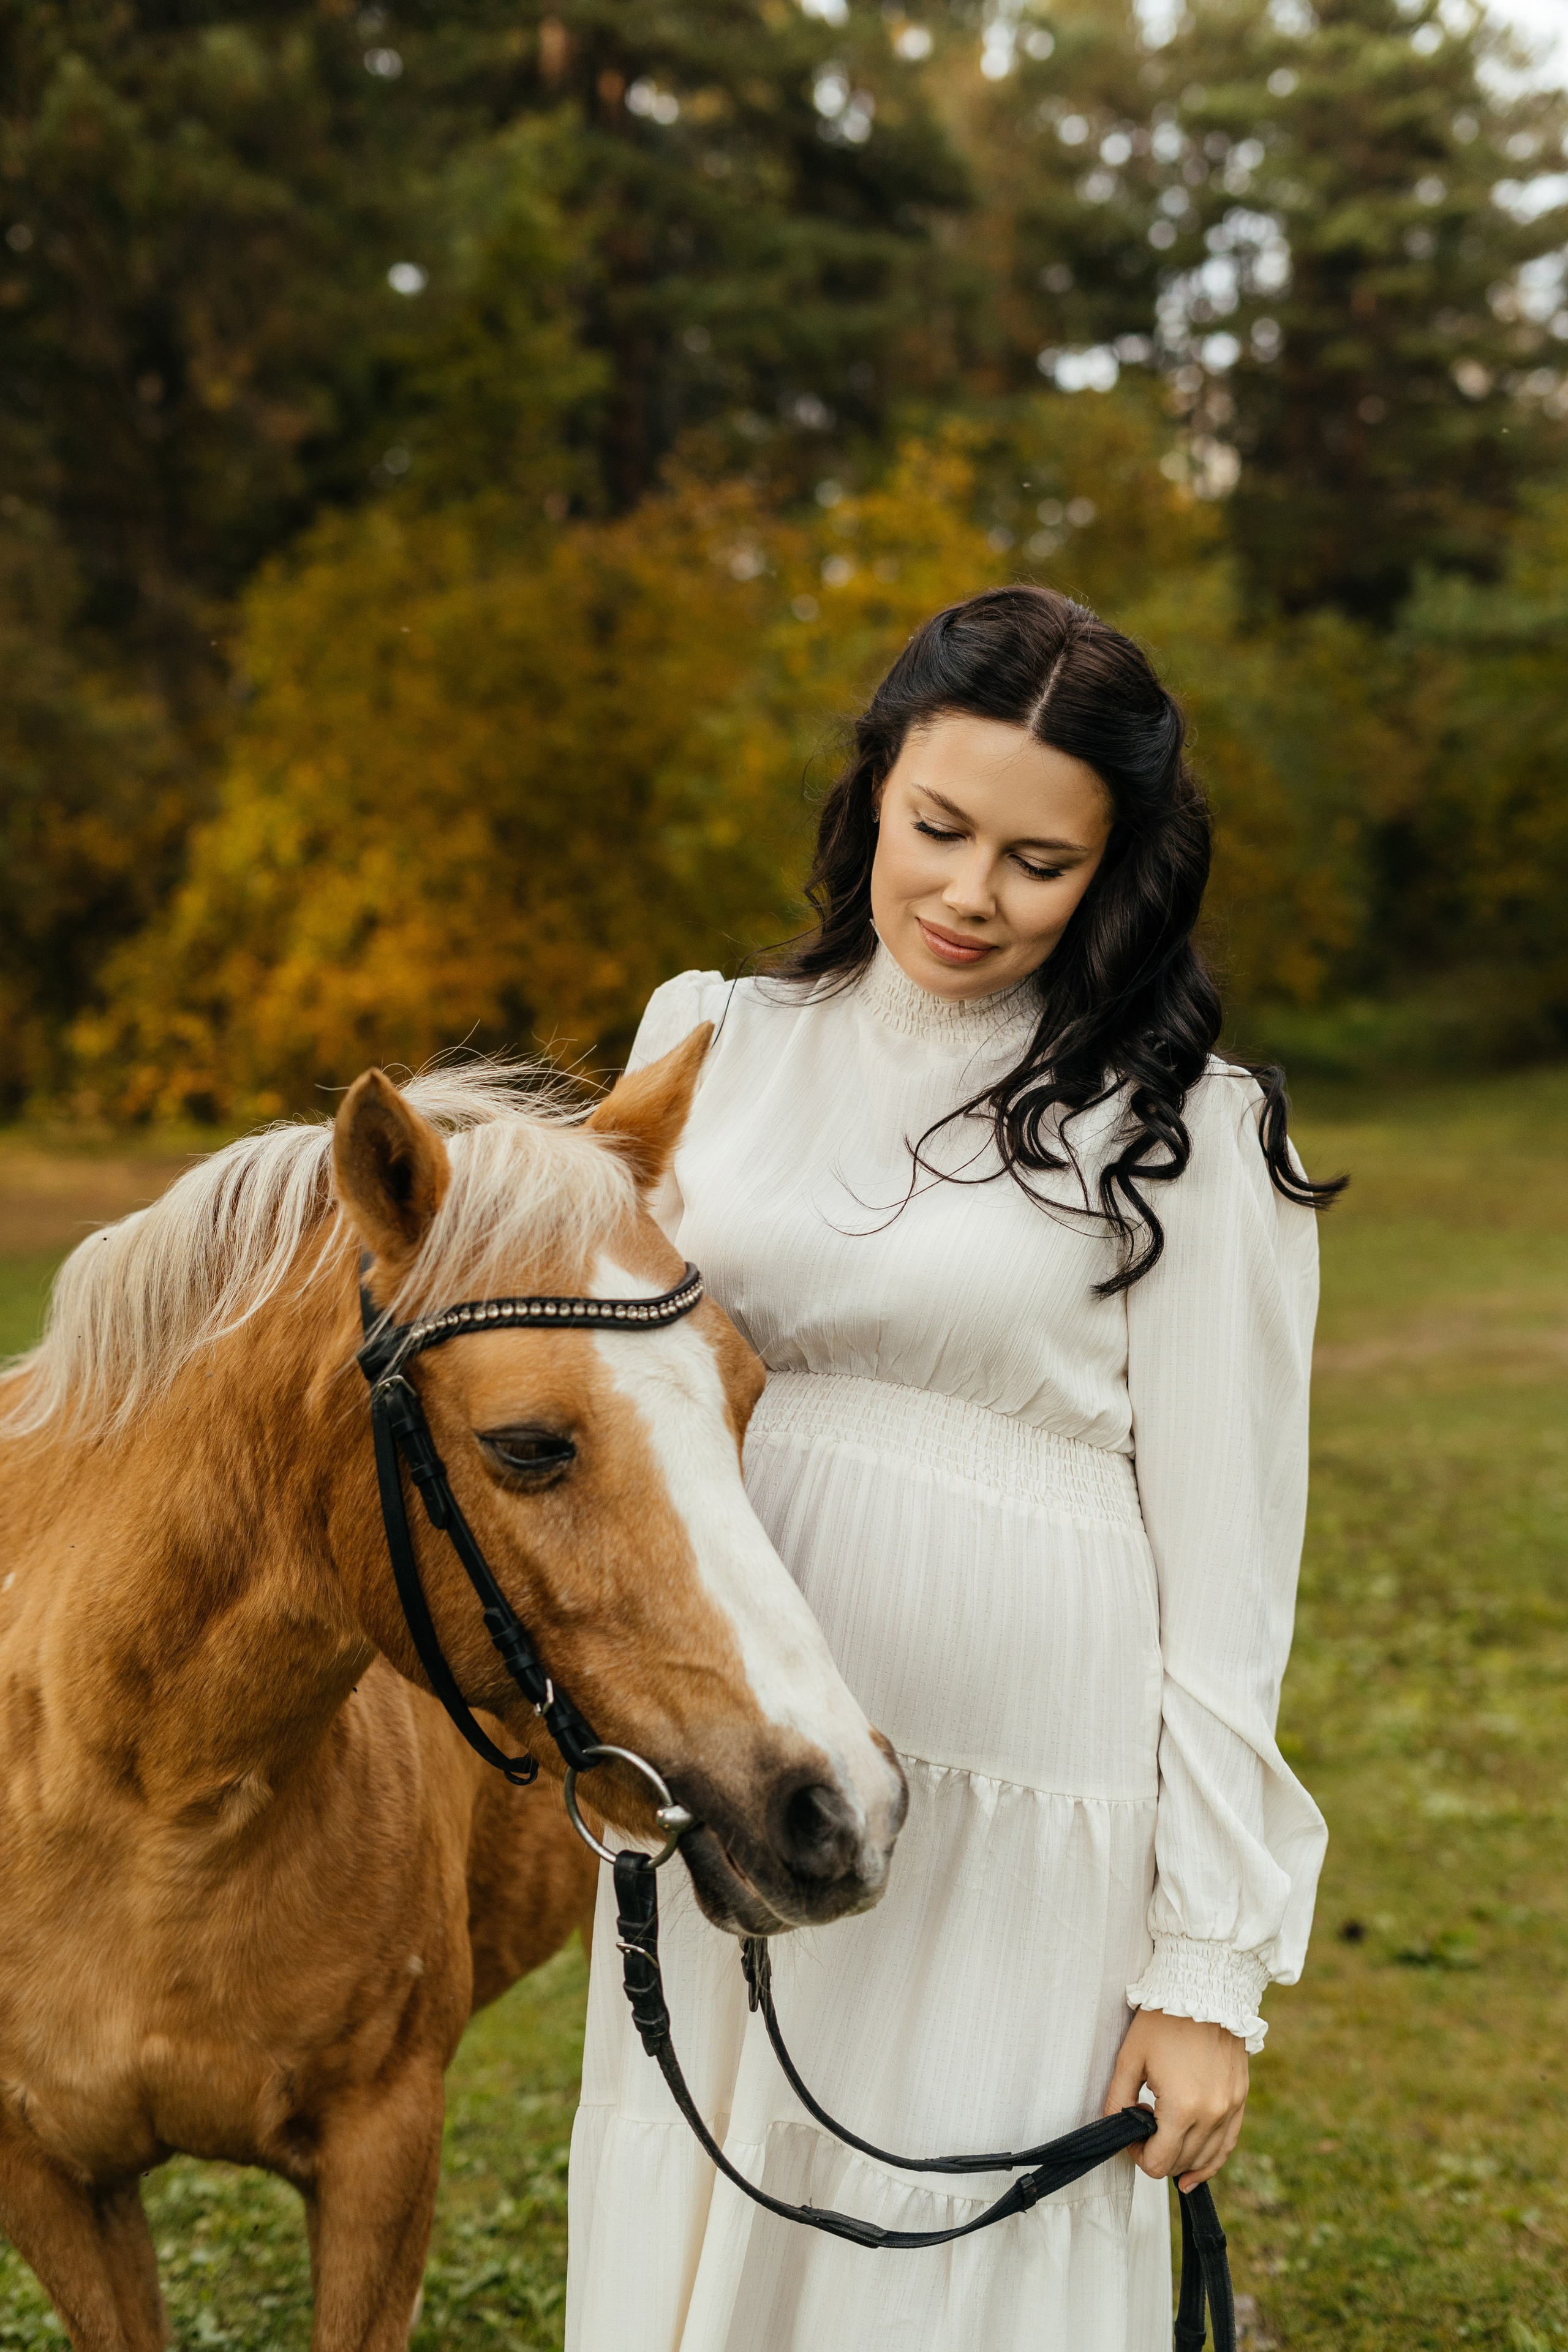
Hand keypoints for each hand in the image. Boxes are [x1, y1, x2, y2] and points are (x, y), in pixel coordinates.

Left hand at [1103, 2009, 1248, 2191]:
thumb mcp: (1130, 2058)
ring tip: (1164, 2136)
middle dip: (1157, 2153)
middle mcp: (1212, 2115)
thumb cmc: (1163, 2020)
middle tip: (1144, 2125)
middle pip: (1181, 2163)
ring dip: (1181, 2157)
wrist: (1204, 1988)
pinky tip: (1194, 2173)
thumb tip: (1113, 2129)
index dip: (1138, 2156)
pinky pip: (1227, 2145)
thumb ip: (1118, 2099)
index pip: (1158, 2162)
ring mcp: (1230, 2109)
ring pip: (1205, 2159)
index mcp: (1183, 2108)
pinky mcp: (1240, 2099)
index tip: (1130, 2135)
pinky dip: (1210, 2160)